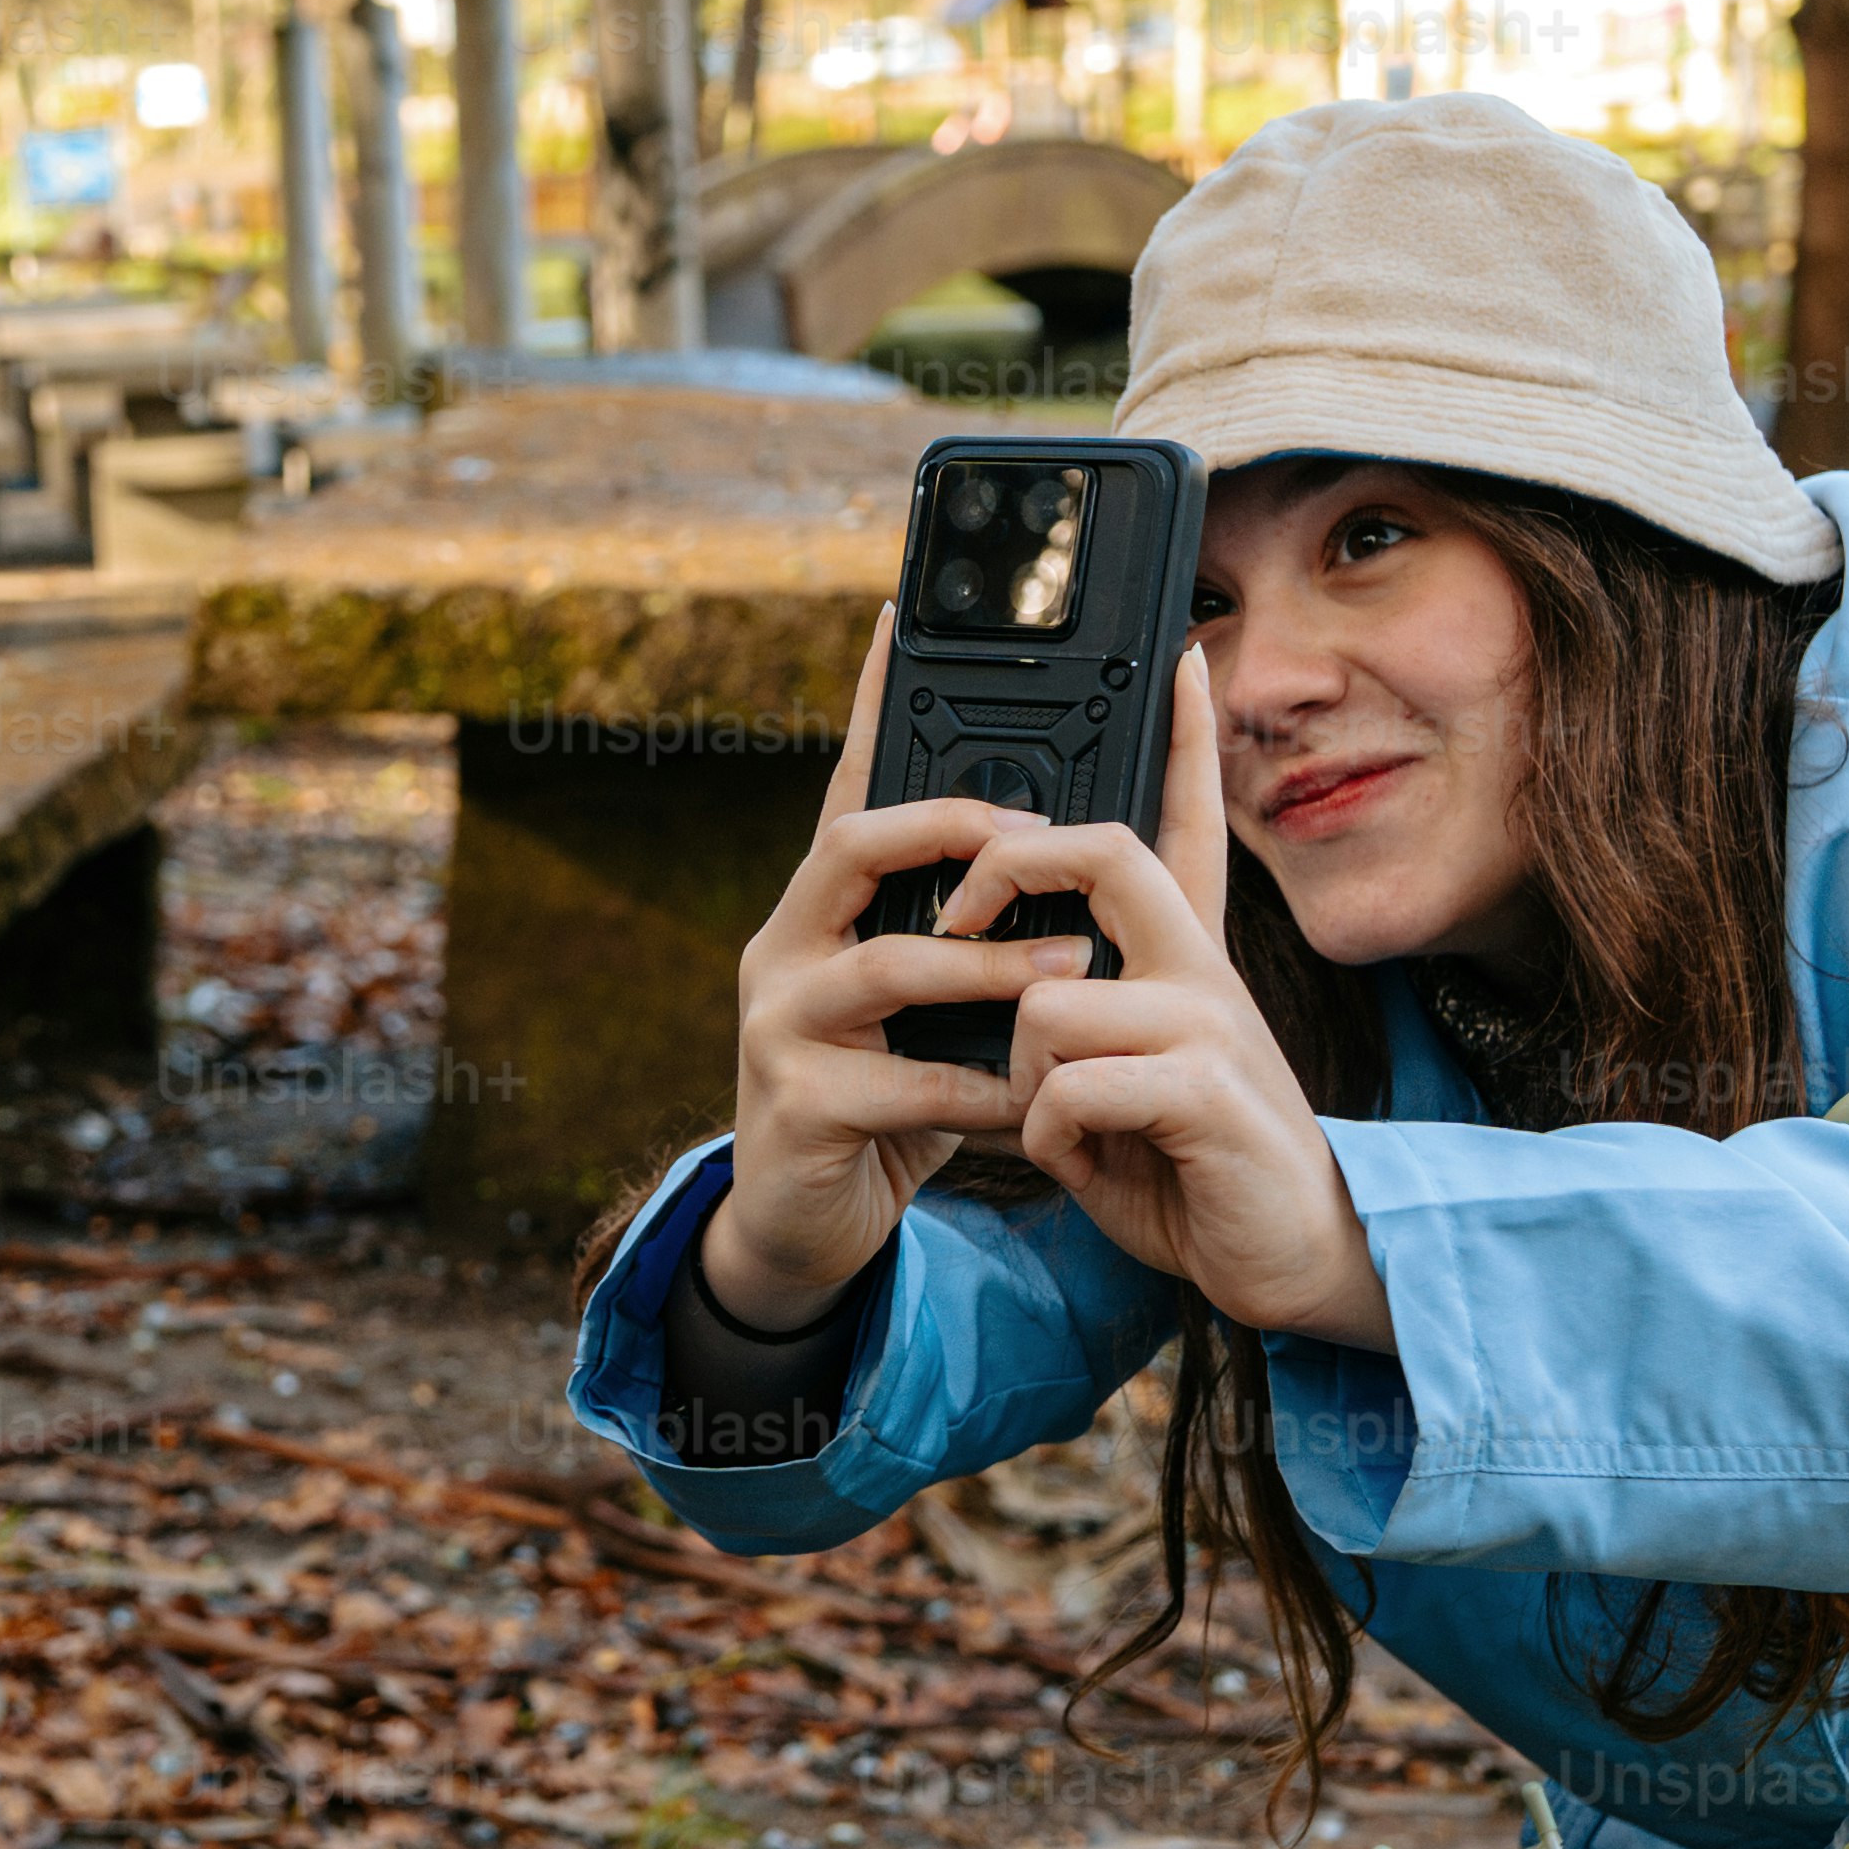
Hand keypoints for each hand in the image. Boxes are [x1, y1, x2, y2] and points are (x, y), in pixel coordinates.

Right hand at [699, 609, 1052, 1329]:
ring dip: (989, 963)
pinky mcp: (796, 1104)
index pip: (848, 787)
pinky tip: (1037, 1099)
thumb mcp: (930, 1009)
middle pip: (852, 844)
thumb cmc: (885, 1103)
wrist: (803, 1228)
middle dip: (951, 829)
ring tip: (1072, 961)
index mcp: (820, 911)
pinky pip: (904, 1084)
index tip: (901, 620)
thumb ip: (970, 938)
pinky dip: (982, 1090)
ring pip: (886, 964)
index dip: (869, 705)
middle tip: (1037, 836)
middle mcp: (783, 946)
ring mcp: (777, 1022)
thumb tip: (1062, 854)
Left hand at [969, 650, 1390, 1349]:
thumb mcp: (1128, 1086)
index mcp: (1189, 961)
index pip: (1185, 825)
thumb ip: (1078, 1030)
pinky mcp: (1203, 1090)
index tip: (1180, 658)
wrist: (1300, 1263)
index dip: (1186, 740)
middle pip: (1103, 852)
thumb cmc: (1200, 1174)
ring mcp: (1209, 1025)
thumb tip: (1006, 1000)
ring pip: (1049, 1001)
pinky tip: (1090, 1165)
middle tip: (954, 922)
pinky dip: (1050, 1137)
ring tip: (1063, 1128)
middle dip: (1006, 870)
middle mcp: (1204, 971)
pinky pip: (1067, 1084)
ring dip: (1021, 1078)